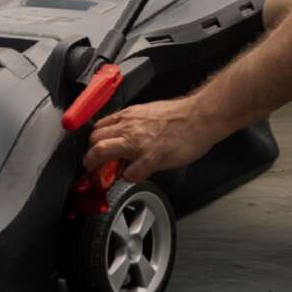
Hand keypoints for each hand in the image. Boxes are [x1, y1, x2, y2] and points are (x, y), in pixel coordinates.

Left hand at [83, 97, 228, 181]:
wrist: (200, 116)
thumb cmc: (181, 116)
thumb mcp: (149, 113)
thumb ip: (134, 124)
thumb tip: (126, 136)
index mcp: (128, 116)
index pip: (99, 128)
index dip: (95, 143)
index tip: (97, 152)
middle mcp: (128, 127)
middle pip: (94, 141)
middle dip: (91, 156)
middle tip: (97, 167)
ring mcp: (137, 143)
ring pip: (100, 152)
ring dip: (98, 167)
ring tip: (104, 176)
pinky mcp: (150, 158)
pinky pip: (128, 174)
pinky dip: (129, 178)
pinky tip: (136, 176)